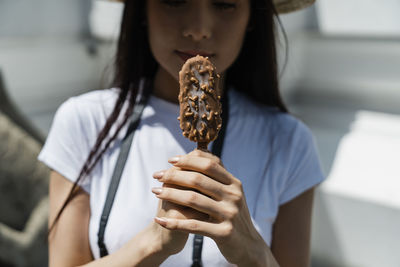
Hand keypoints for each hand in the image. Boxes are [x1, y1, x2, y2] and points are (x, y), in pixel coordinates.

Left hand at [152, 150, 274, 265]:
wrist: (248, 246)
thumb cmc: (231, 215)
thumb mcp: (229, 193)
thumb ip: (216, 176)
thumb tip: (197, 151)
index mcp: (234, 184)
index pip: (209, 164)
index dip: (188, 160)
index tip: (170, 160)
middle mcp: (234, 196)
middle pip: (199, 179)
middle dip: (174, 175)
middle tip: (157, 175)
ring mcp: (230, 214)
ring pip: (193, 199)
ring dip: (170, 194)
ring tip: (155, 192)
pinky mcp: (224, 233)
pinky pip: (193, 226)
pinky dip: (174, 223)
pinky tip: (160, 220)